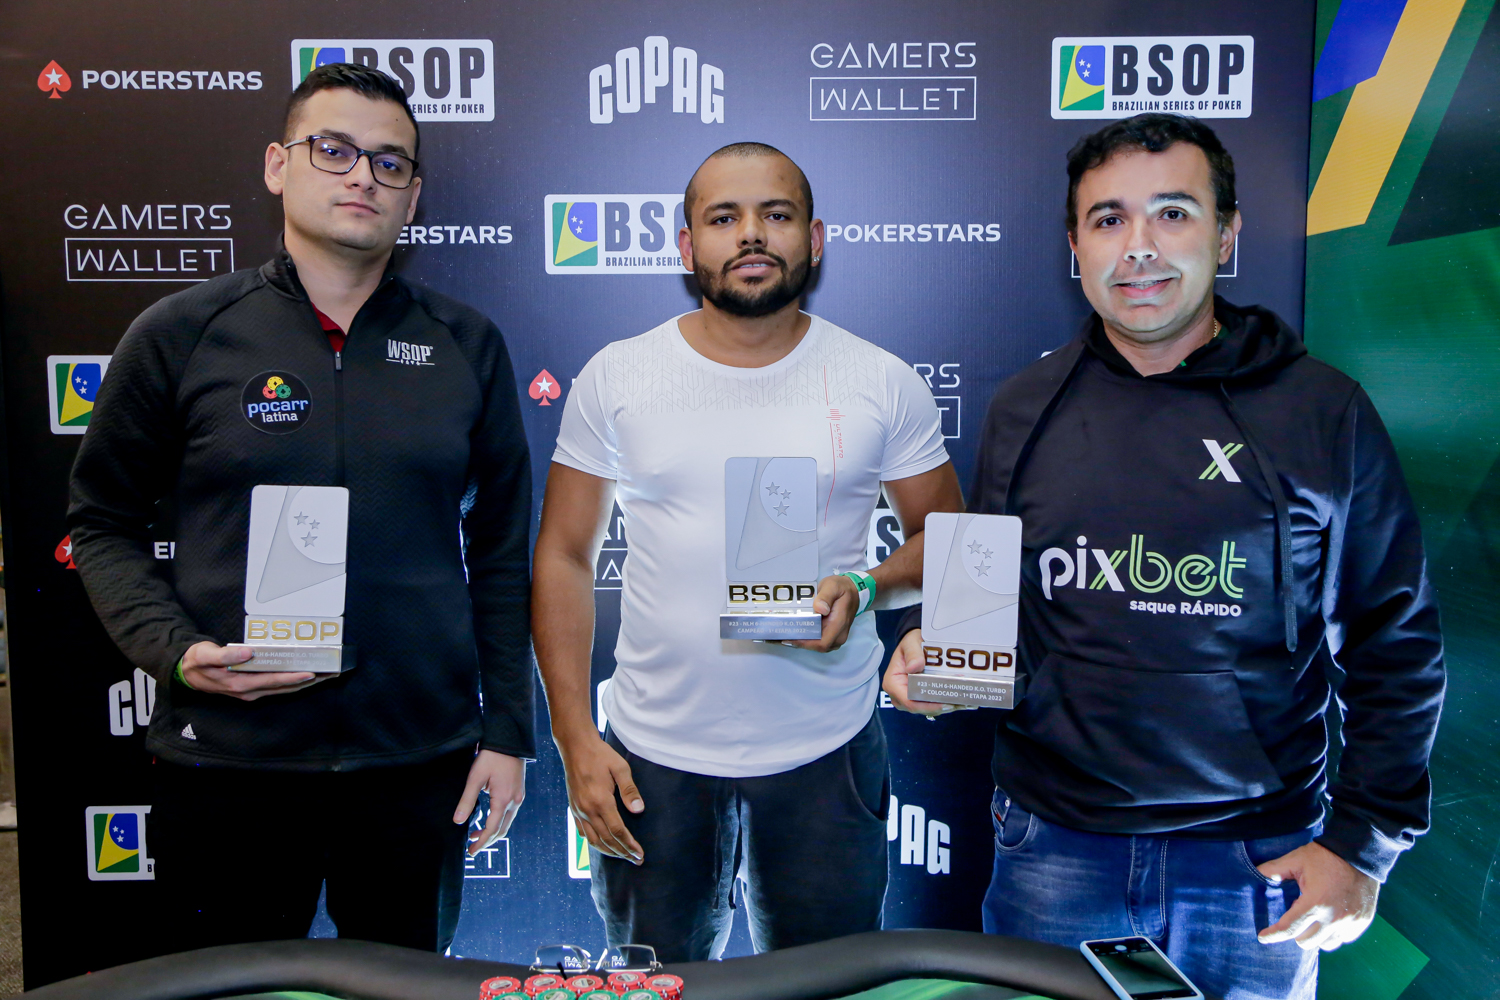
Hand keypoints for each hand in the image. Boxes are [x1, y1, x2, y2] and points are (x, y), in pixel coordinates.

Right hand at [179, 640, 324, 700]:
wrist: (185, 673)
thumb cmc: (196, 661)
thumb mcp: (205, 655)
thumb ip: (225, 654)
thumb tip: (247, 652)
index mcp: (240, 684)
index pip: (273, 681)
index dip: (293, 677)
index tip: (312, 673)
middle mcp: (249, 691)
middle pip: (284, 687)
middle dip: (307, 681)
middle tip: (329, 674)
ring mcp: (251, 691)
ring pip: (283, 689)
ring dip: (303, 683)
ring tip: (324, 675)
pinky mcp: (251, 688)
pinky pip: (277, 686)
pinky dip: (292, 682)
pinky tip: (304, 676)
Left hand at [453, 750, 525, 855]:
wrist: (510, 740)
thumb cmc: (491, 757)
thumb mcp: (475, 778)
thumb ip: (467, 800)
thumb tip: (458, 821)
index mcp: (503, 800)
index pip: (492, 829)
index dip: (481, 842)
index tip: (471, 851)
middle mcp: (514, 801)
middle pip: (502, 830)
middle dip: (487, 841)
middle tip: (472, 847)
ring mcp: (519, 797)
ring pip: (507, 823)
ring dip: (493, 831)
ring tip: (476, 834)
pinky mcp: (519, 792)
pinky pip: (510, 813)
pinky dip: (499, 821)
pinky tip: (489, 819)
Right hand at [558, 732, 643, 864]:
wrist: (575, 747)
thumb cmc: (600, 755)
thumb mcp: (620, 768)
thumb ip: (629, 790)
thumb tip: (639, 810)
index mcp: (601, 801)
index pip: (618, 831)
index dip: (630, 845)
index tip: (640, 854)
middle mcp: (587, 810)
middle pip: (606, 840)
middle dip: (622, 853)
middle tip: (636, 861)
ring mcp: (579, 810)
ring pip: (593, 840)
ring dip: (608, 851)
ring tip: (622, 857)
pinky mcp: (573, 808)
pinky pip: (583, 832)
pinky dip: (594, 843)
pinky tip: (602, 845)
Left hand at [783, 574, 857, 652]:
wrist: (853, 591)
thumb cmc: (842, 588)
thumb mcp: (833, 586)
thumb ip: (826, 596)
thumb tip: (820, 609)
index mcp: (839, 624)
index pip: (822, 642)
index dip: (804, 643)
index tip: (788, 637)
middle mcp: (838, 635)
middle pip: (816, 646)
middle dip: (797, 642)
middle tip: (777, 635)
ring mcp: (835, 637)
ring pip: (815, 645)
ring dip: (798, 641)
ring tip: (780, 635)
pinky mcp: (830, 635)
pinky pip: (816, 641)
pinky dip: (803, 638)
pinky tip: (790, 632)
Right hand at [883, 629, 970, 716]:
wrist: (914, 643)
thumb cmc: (911, 643)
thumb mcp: (911, 643)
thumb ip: (913, 654)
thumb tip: (913, 667)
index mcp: (893, 683)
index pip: (909, 701)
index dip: (928, 705)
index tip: (945, 703)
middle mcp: (898, 694)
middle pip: (918, 708)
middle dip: (938, 707)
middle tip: (958, 702)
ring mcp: (907, 698)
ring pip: (926, 709)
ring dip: (943, 707)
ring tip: (961, 702)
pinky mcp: (917, 698)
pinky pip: (930, 705)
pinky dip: (942, 703)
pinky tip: (957, 700)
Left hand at [1256, 841, 1379, 950]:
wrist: (1359, 853)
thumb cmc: (1325, 856)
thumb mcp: (1295, 860)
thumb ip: (1273, 870)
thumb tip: (1254, 874)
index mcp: (1314, 903)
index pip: (1289, 928)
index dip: (1273, 934)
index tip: (1262, 937)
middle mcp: (1333, 918)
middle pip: (1306, 941)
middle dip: (1295, 933)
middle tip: (1294, 918)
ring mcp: (1350, 922)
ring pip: (1325, 944)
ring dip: (1314, 936)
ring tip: (1311, 920)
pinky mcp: (1362, 922)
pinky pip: (1343, 939)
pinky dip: (1333, 934)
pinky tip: (1328, 920)